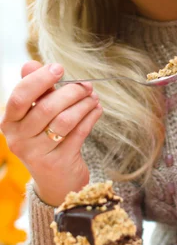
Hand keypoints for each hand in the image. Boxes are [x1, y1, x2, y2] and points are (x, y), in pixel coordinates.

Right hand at [0, 60, 102, 205]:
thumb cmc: (46, 138)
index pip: (20, 96)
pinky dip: (91, 117)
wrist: (57, 181)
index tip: (59, 68)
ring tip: (93, 97)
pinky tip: (97, 109)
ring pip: (65, 120)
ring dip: (83, 104)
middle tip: (86, 85)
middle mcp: (19, 139)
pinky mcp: (59, 163)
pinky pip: (79, 133)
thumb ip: (36, 90)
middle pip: (46, 108)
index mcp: (10, 122)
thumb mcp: (37, 114)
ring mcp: (37, 153)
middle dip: (71, 92)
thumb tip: (30, 63)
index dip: (40, 79)